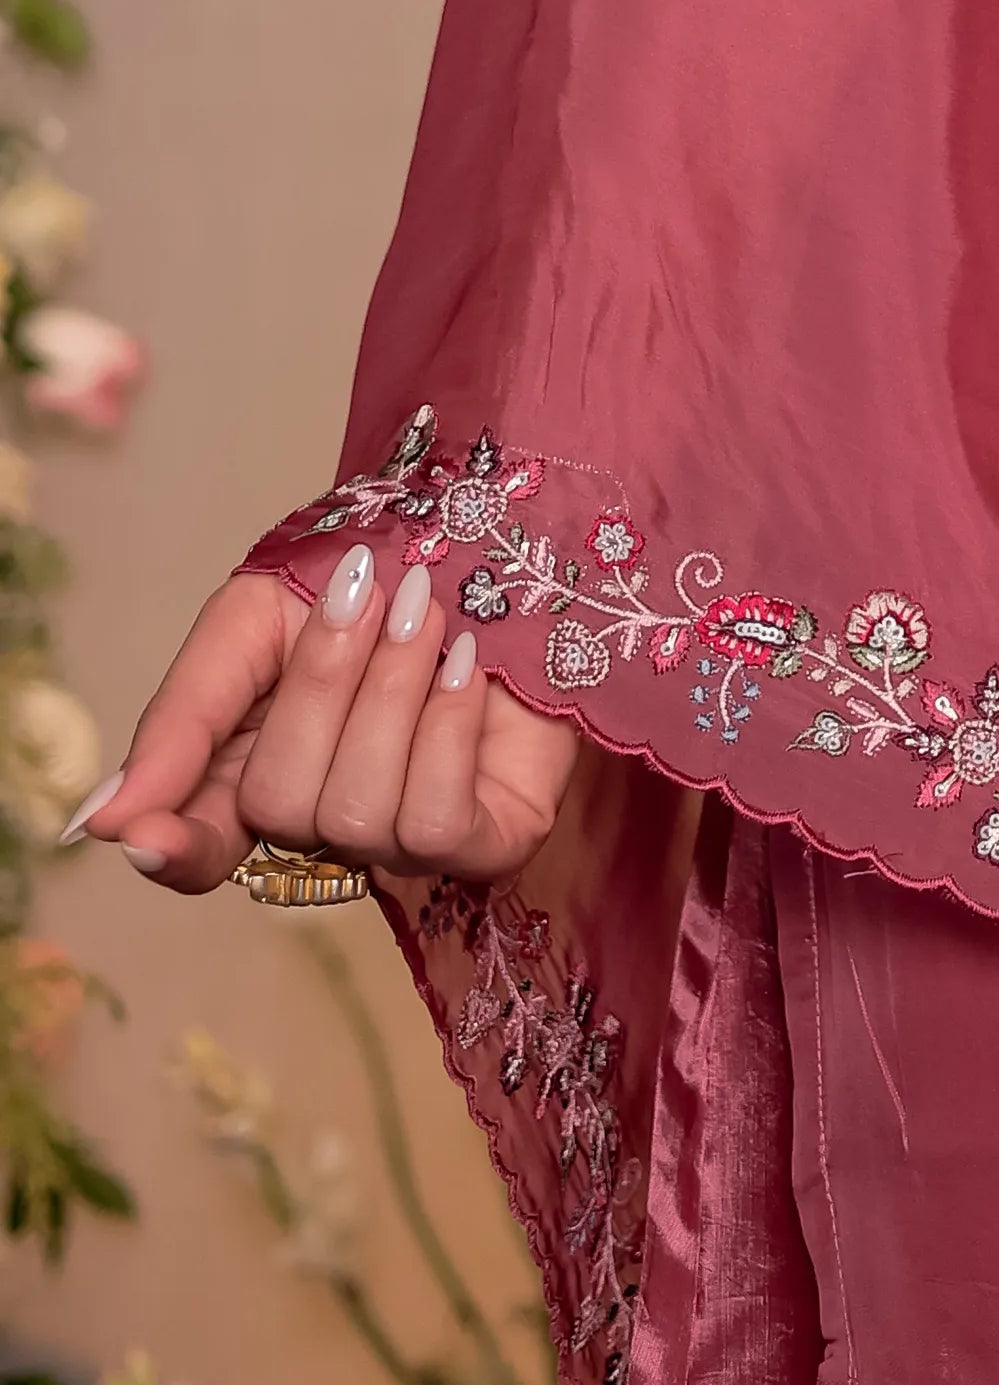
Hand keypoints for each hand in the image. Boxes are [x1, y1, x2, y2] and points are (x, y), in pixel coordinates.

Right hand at [76, 544, 580, 894]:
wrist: (504, 531)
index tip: (140, 833)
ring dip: (393, 690)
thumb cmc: (377, 575)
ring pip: (356, 818)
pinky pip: (435, 827)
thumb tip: (109, 822)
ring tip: (429, 613)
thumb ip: (184, 714)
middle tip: (370, 595)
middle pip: (281, 809)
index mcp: (256, 774)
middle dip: (323, 685)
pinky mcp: (489, 840)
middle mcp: (327, 822)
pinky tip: (468, 665)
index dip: (173, 850)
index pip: (199, 854)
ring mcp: (407, 839)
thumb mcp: (255, 617)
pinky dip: (447, 728)